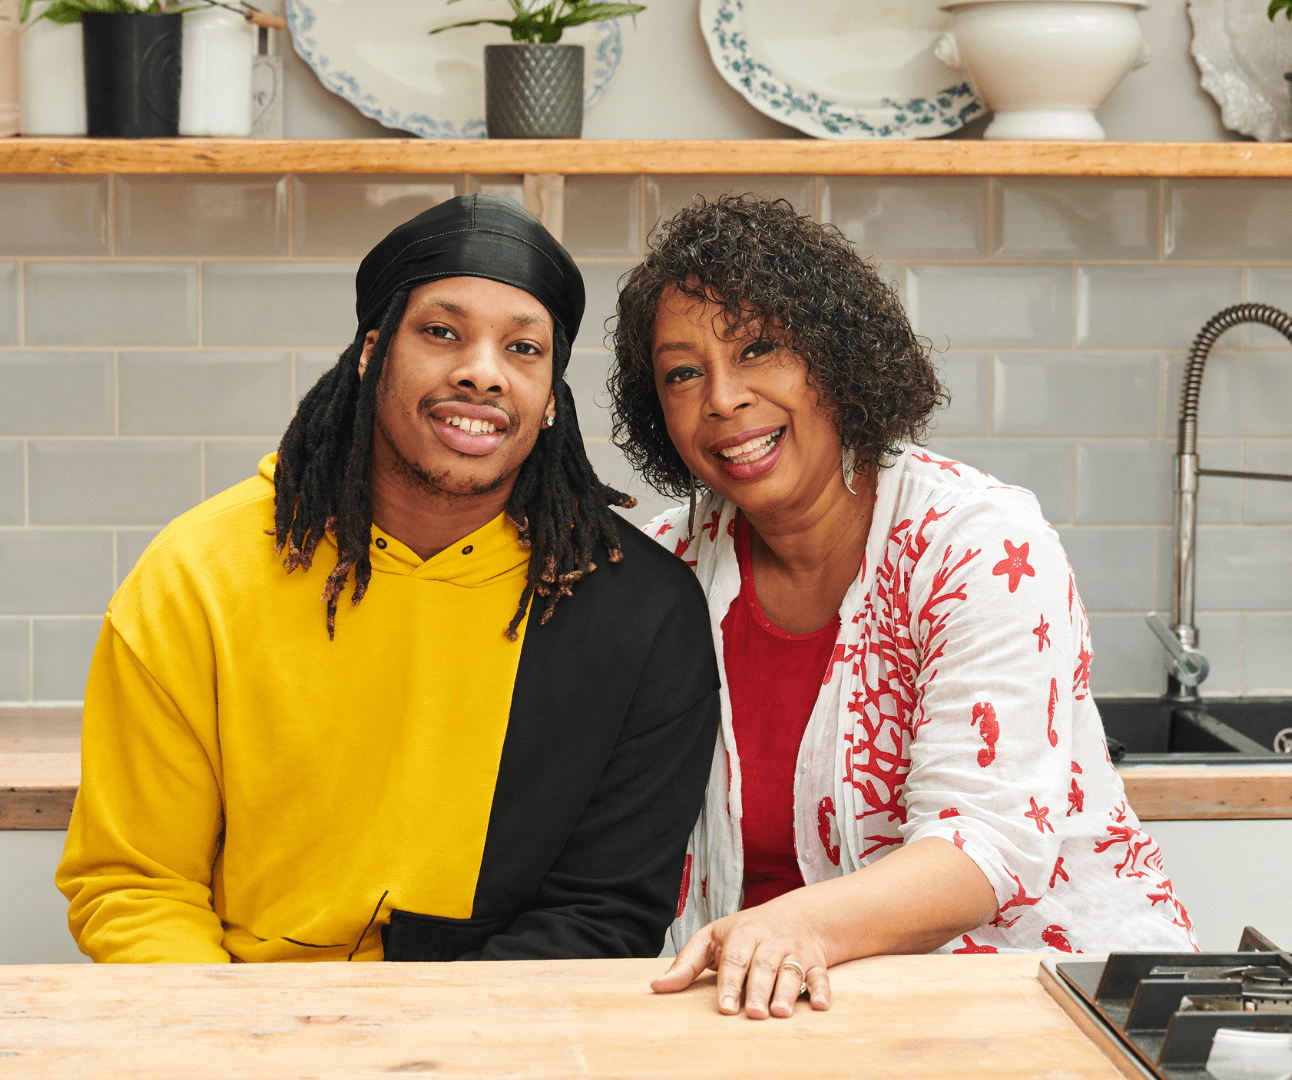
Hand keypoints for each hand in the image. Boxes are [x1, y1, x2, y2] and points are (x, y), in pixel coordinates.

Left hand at [650, 898, 830, 1018]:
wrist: (796, 916)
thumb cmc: (746, 932)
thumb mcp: (713, 939)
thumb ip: (686, 963)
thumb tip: (657, 987)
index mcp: (742, 934)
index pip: (734, 959)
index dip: (729, 983)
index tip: (725, 1008)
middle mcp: (769, 942)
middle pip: (763, 966)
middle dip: (759, 990)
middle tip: (753, 1014)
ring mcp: (793, 952)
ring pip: (792, 972)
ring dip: (788, 992)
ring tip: (780, 1013)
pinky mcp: (815, 963)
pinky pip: (820, 976)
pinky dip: (822, 991)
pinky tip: (820, 1006)